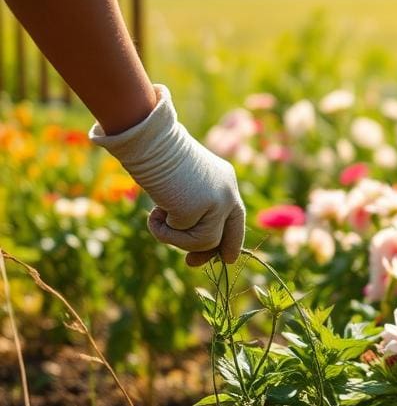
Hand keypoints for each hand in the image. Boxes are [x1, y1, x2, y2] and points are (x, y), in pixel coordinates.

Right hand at [89, 85, 245, 265]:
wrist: (152, 142)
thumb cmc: (157, 158)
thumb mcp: (181, 186)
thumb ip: (192, 209)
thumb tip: (192, 245)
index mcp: (226, 182)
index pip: (235, 218)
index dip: (229, 240)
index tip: (224, 259)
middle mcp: (229, 192)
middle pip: (228, 234)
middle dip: (211, 252)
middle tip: (191, 263)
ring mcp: (220, 201)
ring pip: (204, 241)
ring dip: (176, 237)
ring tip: (158, 216)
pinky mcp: (205, 209)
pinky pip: (184, 238)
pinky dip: (164, 231)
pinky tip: (155, 212)